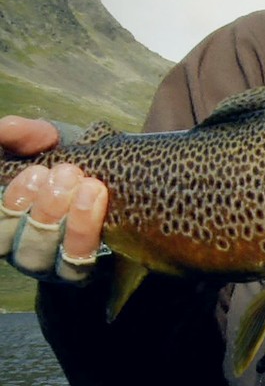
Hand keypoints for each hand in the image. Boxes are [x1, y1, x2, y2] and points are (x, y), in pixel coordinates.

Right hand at [0, 116, 107, 282]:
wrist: (120, 181)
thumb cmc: (74, 162)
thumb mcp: (49, 144)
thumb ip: (26, 136)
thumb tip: (4, 126)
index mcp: (10, 220)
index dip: (13, 200)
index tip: (36, 170)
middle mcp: (24, 247)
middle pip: (19, 244)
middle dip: (43, 207)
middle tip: (68, 173)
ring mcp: (52, 264)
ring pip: (47, 257)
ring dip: (68, 221)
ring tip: (90, 186)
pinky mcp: (83, 270)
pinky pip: (78, 262)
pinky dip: (86, 230)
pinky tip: (98, 200)